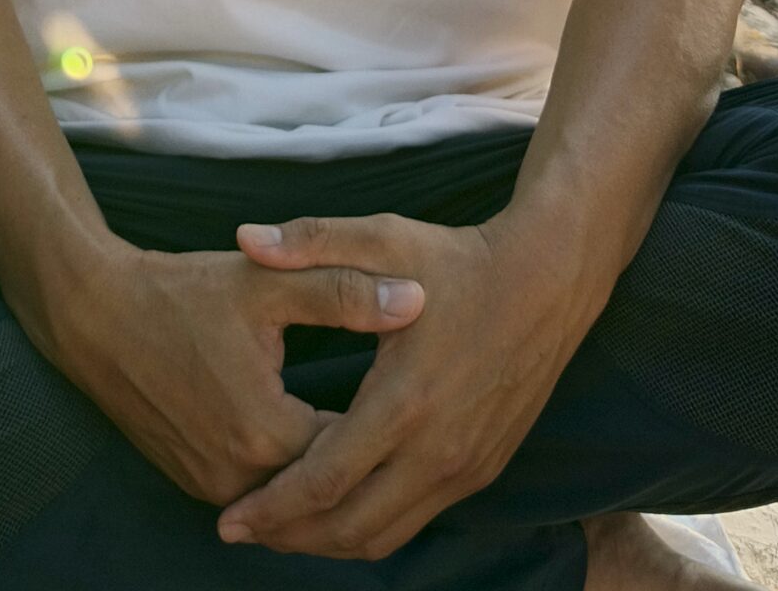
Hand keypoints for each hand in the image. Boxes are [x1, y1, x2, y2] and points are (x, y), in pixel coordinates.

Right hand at [47, 237, 427, 506]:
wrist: (96, 315)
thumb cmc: (181, 294)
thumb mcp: (266, 283)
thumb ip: (343, 292)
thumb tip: (417, 299)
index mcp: (265, 430)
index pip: (353, 453)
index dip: (389, 426)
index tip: (423, 395)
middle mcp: (238, 475)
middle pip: (324, 485)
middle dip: (366, 459)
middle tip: (412, 436)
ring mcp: (211, 485)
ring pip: (291, 496)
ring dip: (328, 474)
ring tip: (377, 445)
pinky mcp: (193, 481)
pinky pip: (259, 494)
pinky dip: (291, 476)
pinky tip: (321, 449)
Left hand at [217, 211, 594, 560]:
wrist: (550, 280)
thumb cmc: (461, 259)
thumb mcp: (385, 237)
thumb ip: (311, 241)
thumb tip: (243, 237)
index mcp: (405, 400)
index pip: (325, 480)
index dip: (272, 507)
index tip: (227, 520)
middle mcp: (437, 450)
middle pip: (350, 526)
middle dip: (290, 537)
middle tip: (242, 530)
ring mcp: (464, 468)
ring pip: (384, 535)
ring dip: (329, 541)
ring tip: (282, 529)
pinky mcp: (482, 470)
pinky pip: (415, 520)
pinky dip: (370, 526)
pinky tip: (340, 508)